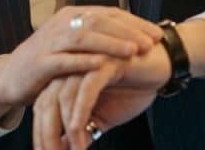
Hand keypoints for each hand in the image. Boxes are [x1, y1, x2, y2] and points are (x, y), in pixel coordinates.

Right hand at [0, 6, 162, 122]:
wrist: (10, 78)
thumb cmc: (48, 63)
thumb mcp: (74, 45)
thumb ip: (97, 38)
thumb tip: (133, 37)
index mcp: (73, 16)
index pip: (110, 14)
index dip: (135, 23)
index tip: (157, 34)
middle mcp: (62, 23)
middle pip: (101, 21)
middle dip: (129, 32)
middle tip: (151, 42)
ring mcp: (50, 41)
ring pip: (85, 37)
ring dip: (112, 43)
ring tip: (134, 52)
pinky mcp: (40, 62)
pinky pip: (64, 60)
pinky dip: (84, 61)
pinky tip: (103, 65)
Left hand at [34, 49, 166, 149]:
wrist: (164, 66)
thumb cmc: (134, 86)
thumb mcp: (106, 115)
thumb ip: (85, 129)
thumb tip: (67, 148)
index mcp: (67, 78)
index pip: (42, 108)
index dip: (41, 134)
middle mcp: (72, 68)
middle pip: (46, 103)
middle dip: (46, 134)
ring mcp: (86, 63)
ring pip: (62, 97)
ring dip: (63, 128)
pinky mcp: (104, 62)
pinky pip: (86, 88)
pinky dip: (79, 111)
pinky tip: (77, 130)